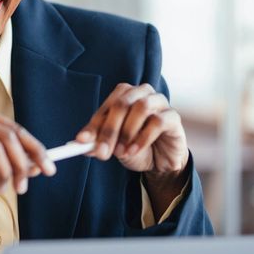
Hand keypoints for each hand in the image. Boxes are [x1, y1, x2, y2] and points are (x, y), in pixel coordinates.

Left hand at [75, 83, 188, 213]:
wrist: (160, 161)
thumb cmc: (135, 146)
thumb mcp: (113, 146)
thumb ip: (98, 142)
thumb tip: (80, 142)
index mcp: (125, 94)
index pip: (108, 104)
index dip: (94, 123)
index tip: (82, 141)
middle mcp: (143, 93)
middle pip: (123, 102)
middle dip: (110, 129)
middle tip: (102, 151)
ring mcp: (160, 102)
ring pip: (142, 107)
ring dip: (127, 132)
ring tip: (121, 152)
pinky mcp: (173, 117)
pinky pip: (158, 121)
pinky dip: (142, 138)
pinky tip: (134, 151)